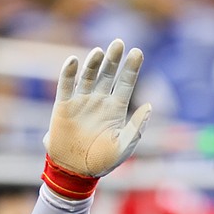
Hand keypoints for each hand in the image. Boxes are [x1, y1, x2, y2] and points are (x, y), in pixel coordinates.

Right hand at [44, 39, 150, 177]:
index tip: (138, 51)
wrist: (77, 171)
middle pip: (108, 75)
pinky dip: (69, 73)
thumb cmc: (104, 161)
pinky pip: (66, 85)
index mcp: (116, 109)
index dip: (131, 68)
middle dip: (114, 59)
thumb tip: (150, 106)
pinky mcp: (63, 106)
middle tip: (119, 43)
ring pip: (88, 76)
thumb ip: (137, 126)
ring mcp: (81, 102)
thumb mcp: (125, 144)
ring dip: (93, 63)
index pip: (126, 83)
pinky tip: (75, 60)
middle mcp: (99, 101)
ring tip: (100, 52)